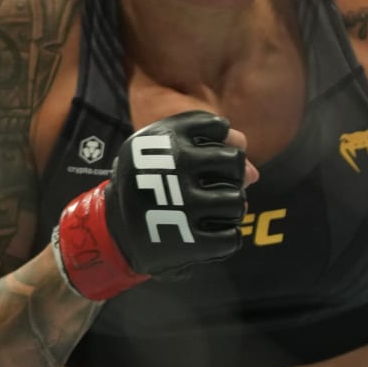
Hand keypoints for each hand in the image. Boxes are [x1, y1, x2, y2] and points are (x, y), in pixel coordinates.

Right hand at [51, 111, 249, 300]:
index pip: (218, 126)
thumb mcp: (168, 151)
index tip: (197, 156)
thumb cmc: (151, 181)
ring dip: (228, 209)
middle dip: (229, 175)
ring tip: (207, 211)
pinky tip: (205, 233)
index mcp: (166, 136)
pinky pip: (231, 237)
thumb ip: (214, 146)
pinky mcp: (188, 240)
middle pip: (235, 161)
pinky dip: (224, 238)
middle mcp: (175, 164)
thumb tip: (254, 172)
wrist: (113, 229)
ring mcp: (182, 203)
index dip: (216, 142)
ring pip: (237, 200)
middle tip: (208, 186)